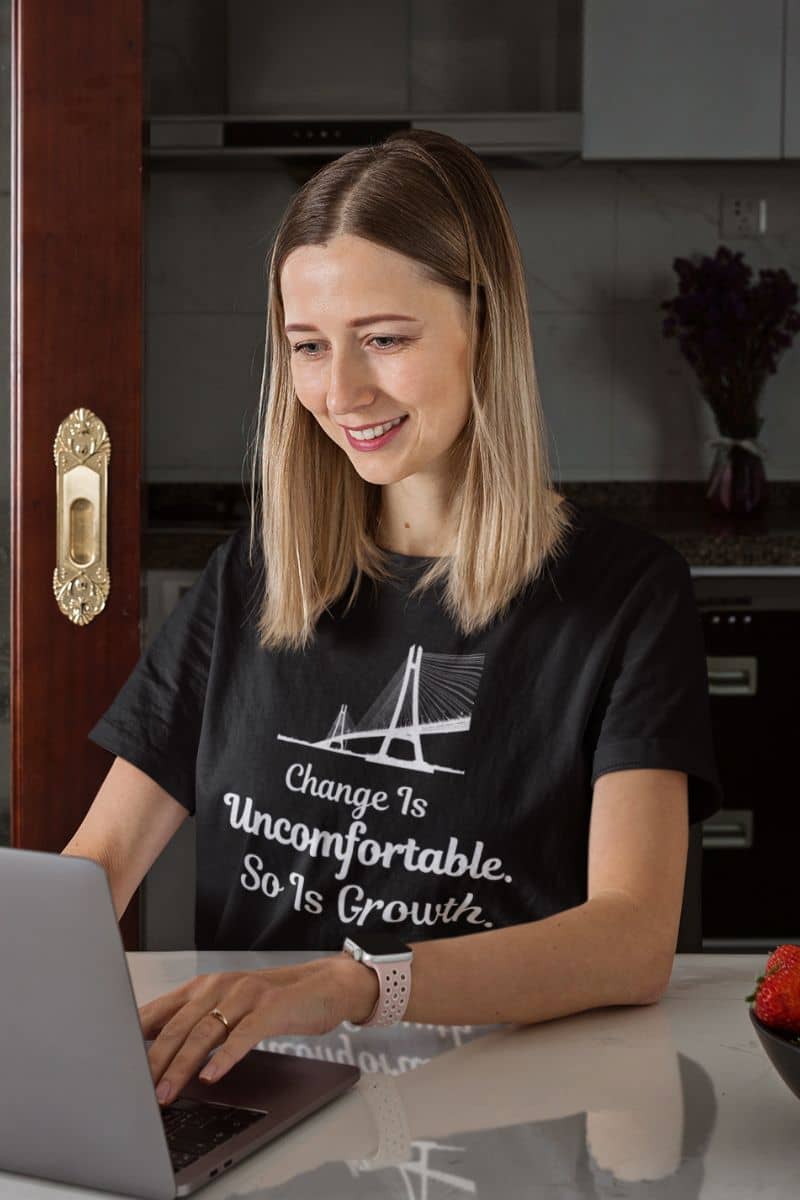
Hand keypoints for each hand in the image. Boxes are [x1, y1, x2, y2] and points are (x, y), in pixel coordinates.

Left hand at [137, 954, 378, 1105]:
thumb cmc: (273, 1000)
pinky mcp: (271, 1009)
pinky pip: (243, 1036)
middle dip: (153, 1061)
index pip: (160, 1011)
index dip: (135, 1039)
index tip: (117, 1066)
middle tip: (137, 1090)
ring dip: (182, 1066)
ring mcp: (246, 996)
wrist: (324, 985)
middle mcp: (220, 986)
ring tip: (167, 1092)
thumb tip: (154, 1053)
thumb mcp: (229, 1006)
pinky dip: (224, 1057)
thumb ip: (196, 1022)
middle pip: (177, 1025)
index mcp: (204, 986)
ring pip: (204, 1032)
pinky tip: (212, 1075)